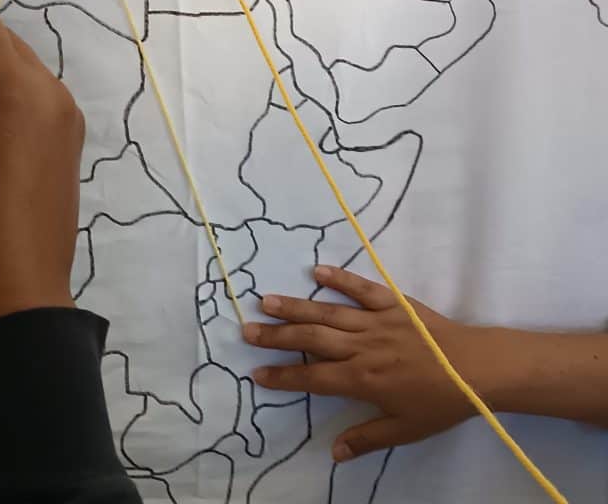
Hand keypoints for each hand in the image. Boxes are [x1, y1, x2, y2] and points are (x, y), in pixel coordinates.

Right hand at [245, 266, 493, 461]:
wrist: (477, 368)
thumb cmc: (440, 402)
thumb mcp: (404, 429)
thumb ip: (366, 437)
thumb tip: (333, 452)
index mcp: (362, 379)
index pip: (313, 377)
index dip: (283, 375)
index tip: (257, 372)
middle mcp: (362, 347)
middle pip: (311, 339)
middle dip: (277, 336)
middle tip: (247, 330)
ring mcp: (376, 321)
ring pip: (328, 312)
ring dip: (296, 306)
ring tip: (266, 300)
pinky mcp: (393, 303)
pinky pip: (361, 289)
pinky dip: (339, 279)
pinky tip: (317, 272)